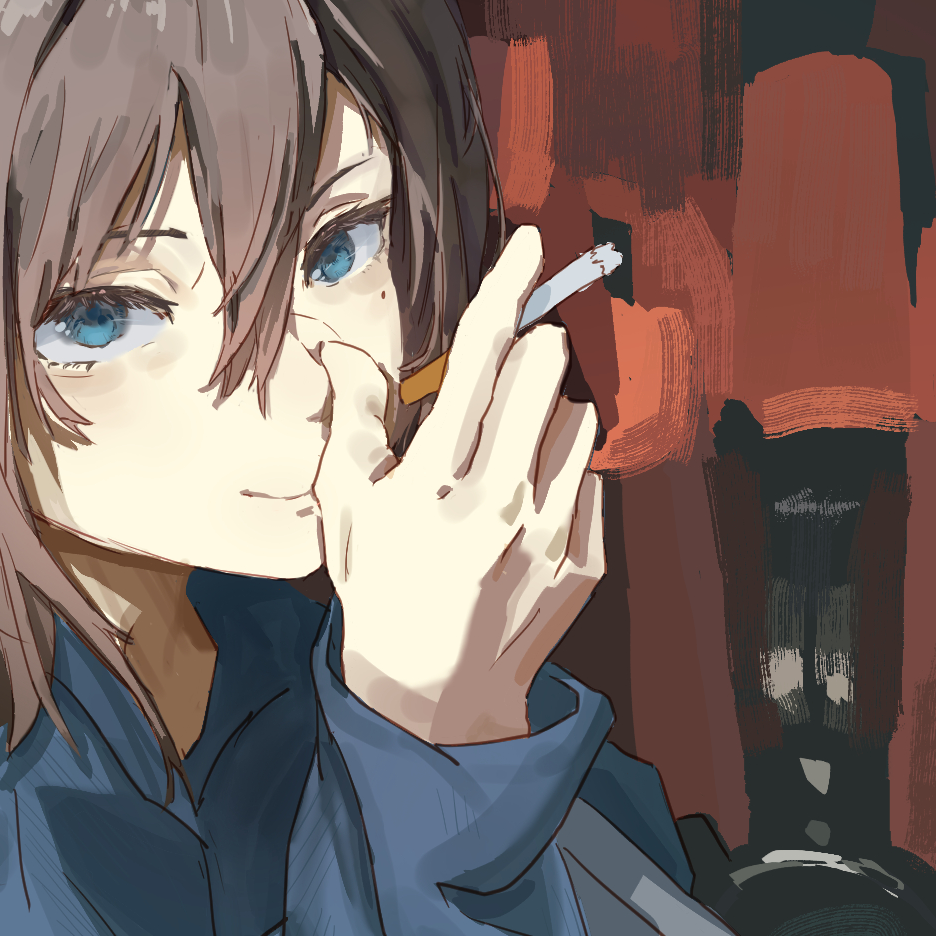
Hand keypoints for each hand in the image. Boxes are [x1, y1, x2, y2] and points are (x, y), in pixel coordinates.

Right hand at [315, 223, 606, 745]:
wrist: (435, 693)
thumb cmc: (383, 590)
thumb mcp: (346, 510)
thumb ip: (350, 426)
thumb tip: (343, 355)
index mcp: (430, 480)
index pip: (478, 357)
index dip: (507, 289)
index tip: (533, 242)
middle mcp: (495, 500)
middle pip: (544, 374)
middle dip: (537, 352)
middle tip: (520, 366)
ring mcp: (548, 531)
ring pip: (578, 421)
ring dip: (553, 417)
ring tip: (514, 457)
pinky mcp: (584, 558)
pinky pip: (592, 480)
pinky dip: (567, 476)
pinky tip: (531, 509)